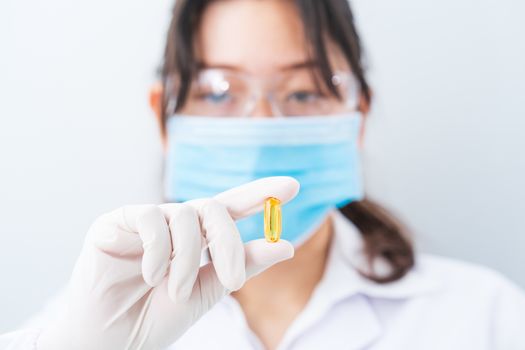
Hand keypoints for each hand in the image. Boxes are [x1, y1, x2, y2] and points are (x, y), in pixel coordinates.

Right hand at [37, 176, 298, 349]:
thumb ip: (242, 264)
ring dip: (188, 258)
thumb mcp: (208, 291)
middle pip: (214, 208)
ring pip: (185, 214)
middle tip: (234, 281)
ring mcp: (145, 220)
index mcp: (196, 238)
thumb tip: (285, 245)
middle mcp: (173, 223)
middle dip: (230, 242)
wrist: (111, 341)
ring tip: (175, 290)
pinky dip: (158, 250)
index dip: (259, 194)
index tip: (292, 186)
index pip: (231, 207)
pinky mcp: (116, 221)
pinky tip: (150, 276)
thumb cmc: (155, 317)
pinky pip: (150, 218)